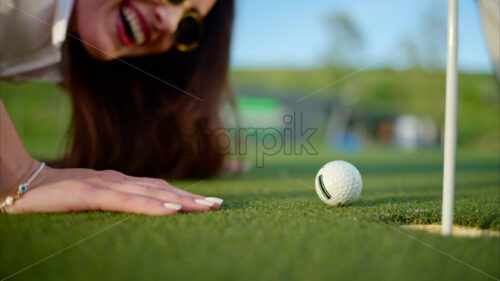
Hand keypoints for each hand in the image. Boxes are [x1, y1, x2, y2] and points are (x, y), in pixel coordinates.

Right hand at [4, 163, 221, 214]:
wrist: (24, 182)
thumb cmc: (58, 193)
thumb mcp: (93, 197)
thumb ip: (116, 199)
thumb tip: (141, 206)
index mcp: (121, 182)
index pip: (159, 188)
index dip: (185, 195)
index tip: (209, 203)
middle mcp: (119, 180)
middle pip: (163, 188)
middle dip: (192, 198)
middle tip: (219, 205)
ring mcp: (107, 184)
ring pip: (151, 193)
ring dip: (181, 201)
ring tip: (206, 208)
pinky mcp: (92, 193)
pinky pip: (127, 201)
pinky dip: (151, 206)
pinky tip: (171, 210)